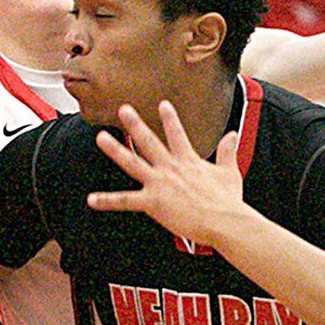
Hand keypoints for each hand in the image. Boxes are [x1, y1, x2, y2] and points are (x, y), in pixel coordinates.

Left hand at [86, 102, 246, 246]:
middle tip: (123, 109)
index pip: (177, 134)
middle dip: (135, 124)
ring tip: (101, 137)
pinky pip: (126, 201)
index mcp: (189, 161)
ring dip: (115, 150)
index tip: (162, 104)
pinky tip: (92, 200)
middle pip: (149, 141)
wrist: (224, 220)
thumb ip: (228, 151)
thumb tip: (232, 134)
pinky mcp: (153, 202)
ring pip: (132, 163)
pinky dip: (108, 201)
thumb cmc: (228, 200)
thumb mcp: (230, 172)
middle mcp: (171, 168)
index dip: (169, 118)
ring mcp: (160, 184)